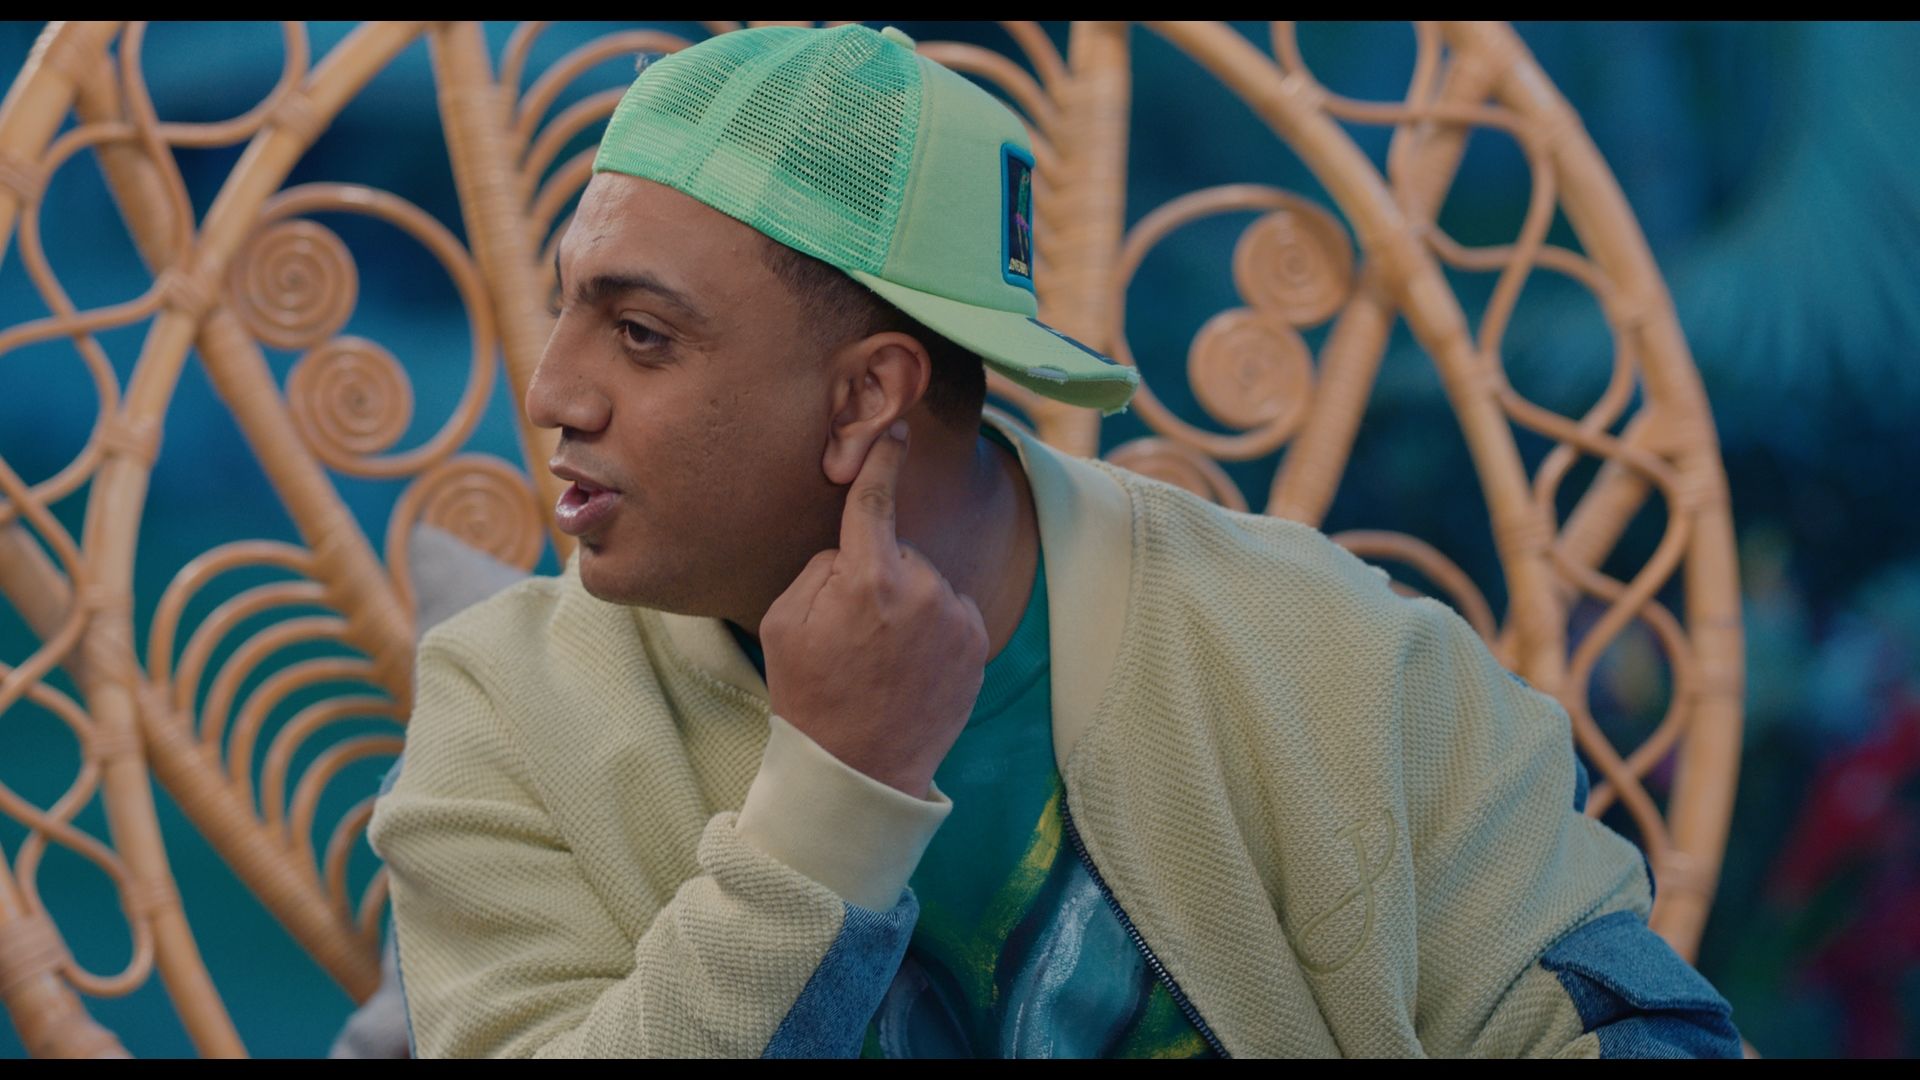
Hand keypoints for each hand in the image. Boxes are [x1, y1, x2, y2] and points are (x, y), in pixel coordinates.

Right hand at [759, 421, 989, 798]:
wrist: (858, 769)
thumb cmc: (809, 693)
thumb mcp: (781, 621)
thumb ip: (821, 567)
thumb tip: (853, 549)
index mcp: (867, 577)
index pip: (876, 499)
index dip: (884, 459)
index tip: (897, 429)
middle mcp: (922, 589)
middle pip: (898, 553)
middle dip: (878, 577)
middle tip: (853, 633)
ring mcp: (956, 618)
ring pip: (928, 585)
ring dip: (909, 607)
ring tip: (882, 660)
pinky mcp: (977, 645)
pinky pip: (952, 615)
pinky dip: (934, 632)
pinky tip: (910, 670)